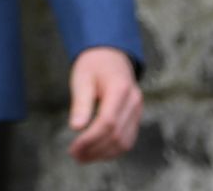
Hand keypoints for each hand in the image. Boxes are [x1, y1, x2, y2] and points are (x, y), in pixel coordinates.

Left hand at [67, 46, 141, 162]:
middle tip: (75, 156)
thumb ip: (81, 103)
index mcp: (119, 90)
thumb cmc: (93, 65)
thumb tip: (77, 127)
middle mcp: (133, 102)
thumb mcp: (81, 78)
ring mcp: (138, 110)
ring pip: (126, 141)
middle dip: (96, 150)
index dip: (90, 139)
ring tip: (83, 158)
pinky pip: (128, 138)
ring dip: (105, 154)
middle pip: (117, 135)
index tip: (74, 148)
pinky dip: (113, 149)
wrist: (111, 55)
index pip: (107, 122)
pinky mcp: (136, 116)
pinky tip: (96, 152)